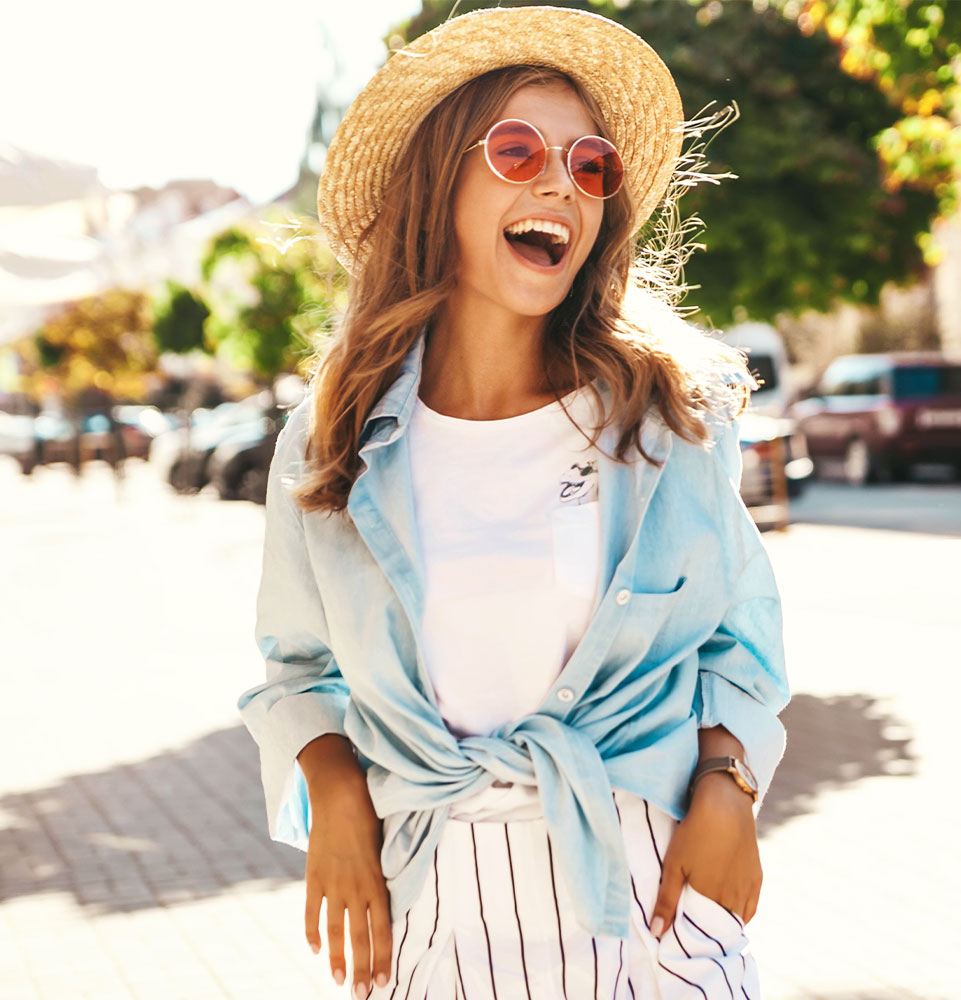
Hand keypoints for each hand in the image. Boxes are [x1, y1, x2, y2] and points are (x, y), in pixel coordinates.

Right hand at [299, 736, 391, 996]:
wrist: (340, 790)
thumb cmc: (371, 811)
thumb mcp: (386, 843)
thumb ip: (386, 871)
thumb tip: (391, 893)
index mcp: (377, 880)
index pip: (383, 929)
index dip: (384, 957)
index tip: (386, 982)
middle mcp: (355, 886)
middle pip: (359, 937)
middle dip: (362, 969)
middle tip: (364, 995)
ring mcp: (332, 882)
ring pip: (335, 931)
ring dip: (337, 959)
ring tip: (339, 981)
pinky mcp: (314, 875)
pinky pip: (311, 910)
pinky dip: (311, 931)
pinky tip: (314, 950)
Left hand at [649, 772, 760, 938]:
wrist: (725, 806)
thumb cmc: (694, 834)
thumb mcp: (673, 865)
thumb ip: (666, 901)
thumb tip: (657, 932)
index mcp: (712, 899)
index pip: (702, 932)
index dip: (692, 935)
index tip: (681, 936)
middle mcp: (734, 899)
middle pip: (721, 928)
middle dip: (708, 931)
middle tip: (693, 928)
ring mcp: (748, 890)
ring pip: (737, 920)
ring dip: (725, 924)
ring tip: (709, 922)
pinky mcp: (757, 878)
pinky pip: (750, 908)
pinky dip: (740, 915)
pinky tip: (730, 912)